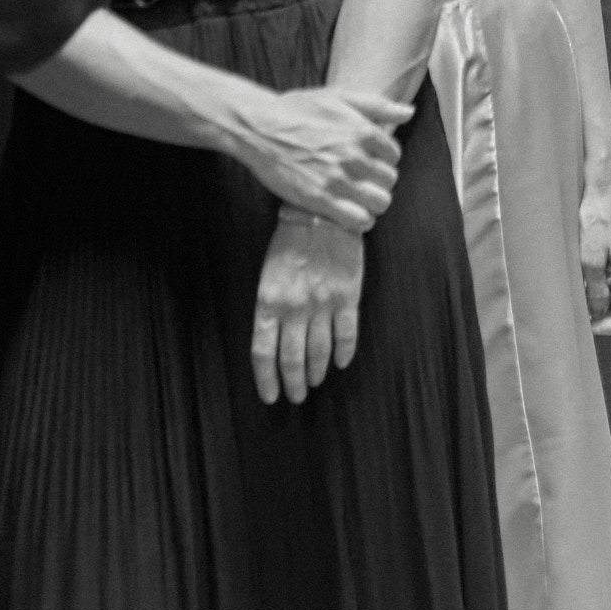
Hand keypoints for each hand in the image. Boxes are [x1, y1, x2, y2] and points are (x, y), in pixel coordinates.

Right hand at [233, 87, 406, 230]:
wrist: (259, 128)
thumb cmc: (297, 109)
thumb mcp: (339, 96)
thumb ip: (377, 105)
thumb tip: (408, 112)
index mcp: (362, 131)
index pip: (395, 155)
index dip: (383, 159)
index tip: (369, 160)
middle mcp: (355, 156)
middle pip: (389, 181)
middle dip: (378, 181)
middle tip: (362, 180)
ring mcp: (338, 180)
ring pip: (380, 203)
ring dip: (372, 203)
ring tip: (357, 198)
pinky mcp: (320, 200)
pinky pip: (359, 221)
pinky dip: (359, 220)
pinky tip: (348, 212)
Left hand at [251, 214, 363, 404]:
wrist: (321, 213)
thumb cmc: (290, 242)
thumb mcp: (268, 274)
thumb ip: (270, 308)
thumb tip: (274, 342)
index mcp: (268, 302)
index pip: (263, 353)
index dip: (266, 379)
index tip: (270, 396)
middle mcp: (294, 308)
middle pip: (291, 359)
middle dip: (293, 384)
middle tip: (296, 396)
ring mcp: (322, 303)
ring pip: (319, 352)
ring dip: (316, 372)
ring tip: (314, 382)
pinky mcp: (347, 296)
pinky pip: (346, 334)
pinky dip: (344, 353)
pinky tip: (341, 363)